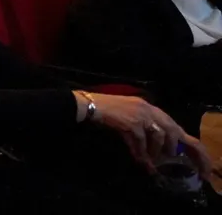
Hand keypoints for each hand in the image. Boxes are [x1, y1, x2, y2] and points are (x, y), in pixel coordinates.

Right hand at [84, 94, 211, 175]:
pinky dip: (141, 153)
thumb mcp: (127, 114)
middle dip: (172, 144)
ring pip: (158, 136)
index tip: (177, 148)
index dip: (176, 135)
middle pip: (170, 127)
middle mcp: (146, 108)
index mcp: (147, 105)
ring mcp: (139, 115)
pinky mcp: (131, 124)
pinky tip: (139, 160)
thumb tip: (150, 143)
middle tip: (169, 156)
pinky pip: (141, 142)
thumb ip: (141, 124)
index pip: (169, 120)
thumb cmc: (106, 109)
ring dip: (155, 151)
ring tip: (151, 160)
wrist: (89, 105)